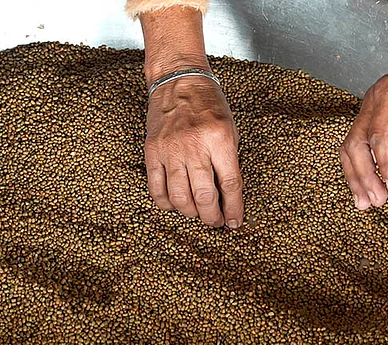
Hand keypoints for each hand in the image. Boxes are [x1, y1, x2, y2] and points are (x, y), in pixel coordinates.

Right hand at [145, 76, 242, 226]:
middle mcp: (195, 146)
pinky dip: (166, 203)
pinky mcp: (153, 152)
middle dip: (211, 217)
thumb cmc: (207, 104)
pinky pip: (157, 188)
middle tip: (215, 222)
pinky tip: (174, 204)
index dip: (234, 209)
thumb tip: (226, 196)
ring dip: (190, 213)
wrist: (177, 80)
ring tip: (196, 214)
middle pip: (204, 197)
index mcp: (220, 139)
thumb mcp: (229, 128)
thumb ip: (228, 161)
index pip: (230, 185)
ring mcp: (171, 150)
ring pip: (179, 197)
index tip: (234, 222)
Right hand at [340, 51, 387, 209]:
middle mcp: (372, 100)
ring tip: (365, 203)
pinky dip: (359, 169)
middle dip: (364, 175)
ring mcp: (368, 110)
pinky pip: (357, 148)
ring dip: (356, 177)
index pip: (379, 134)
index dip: (385, 164)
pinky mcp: (370, 122)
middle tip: (377, 200)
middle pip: (356, 143)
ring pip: (350, 148)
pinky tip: (364, 189)